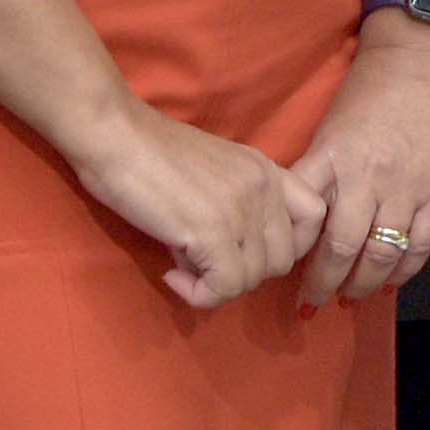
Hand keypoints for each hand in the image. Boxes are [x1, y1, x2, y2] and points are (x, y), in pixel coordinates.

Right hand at [71, 100, 323, 308]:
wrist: (114, 134)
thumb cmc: (148, 152)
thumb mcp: (212, 172)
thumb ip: (233, 209)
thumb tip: (223, 264)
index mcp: (266, 169)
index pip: (314, 217)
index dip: (287, 245)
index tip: (247, 251)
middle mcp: (264, 187)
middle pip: (281, 260)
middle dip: (242, 272)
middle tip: (202, 262)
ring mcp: (241, 209)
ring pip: (251, 280)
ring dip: (214, 285)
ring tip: (180, 264)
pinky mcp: (212, 232)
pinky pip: (224, 288)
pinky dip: (198, 294)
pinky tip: (172, 275)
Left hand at [291, 10, 429, 308]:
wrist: (421, 61)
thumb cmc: (369, 89)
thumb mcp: (329, 128)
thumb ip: (317, 172)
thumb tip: (300, 216)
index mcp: (331, 157)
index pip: (303, 219)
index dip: (290, 253)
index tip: (278, 270)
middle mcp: (367, 178)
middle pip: (341, 249)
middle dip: (323, 284)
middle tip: (311, 302)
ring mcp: (406, 188)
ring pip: (381, 255)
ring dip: (362, 286)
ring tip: (348, 300)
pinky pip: (421, 245)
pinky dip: (404, 271)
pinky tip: (389, 282)